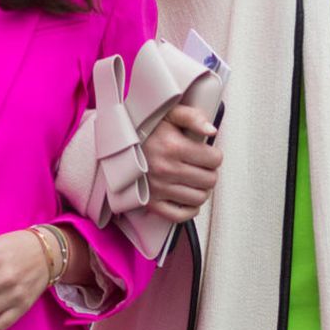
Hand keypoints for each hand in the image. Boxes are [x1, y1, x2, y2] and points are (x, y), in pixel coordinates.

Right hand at [141, 103, 220, 223]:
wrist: (115, 145)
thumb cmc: (144, 128)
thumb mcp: (168, 113)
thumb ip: (193, 117)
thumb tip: (212, 131)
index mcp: (173, 146)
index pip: (214, 159)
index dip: (214, 156)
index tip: (207, 154)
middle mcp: (167, 169)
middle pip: (209, 180)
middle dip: (210, 172)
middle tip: (201, 167)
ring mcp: (158, 188)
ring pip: (199, 198)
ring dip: (202, 190)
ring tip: (194, 180)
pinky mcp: (151, 203)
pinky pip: (180, 215)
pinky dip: (190, 209)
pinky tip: (188, 198)